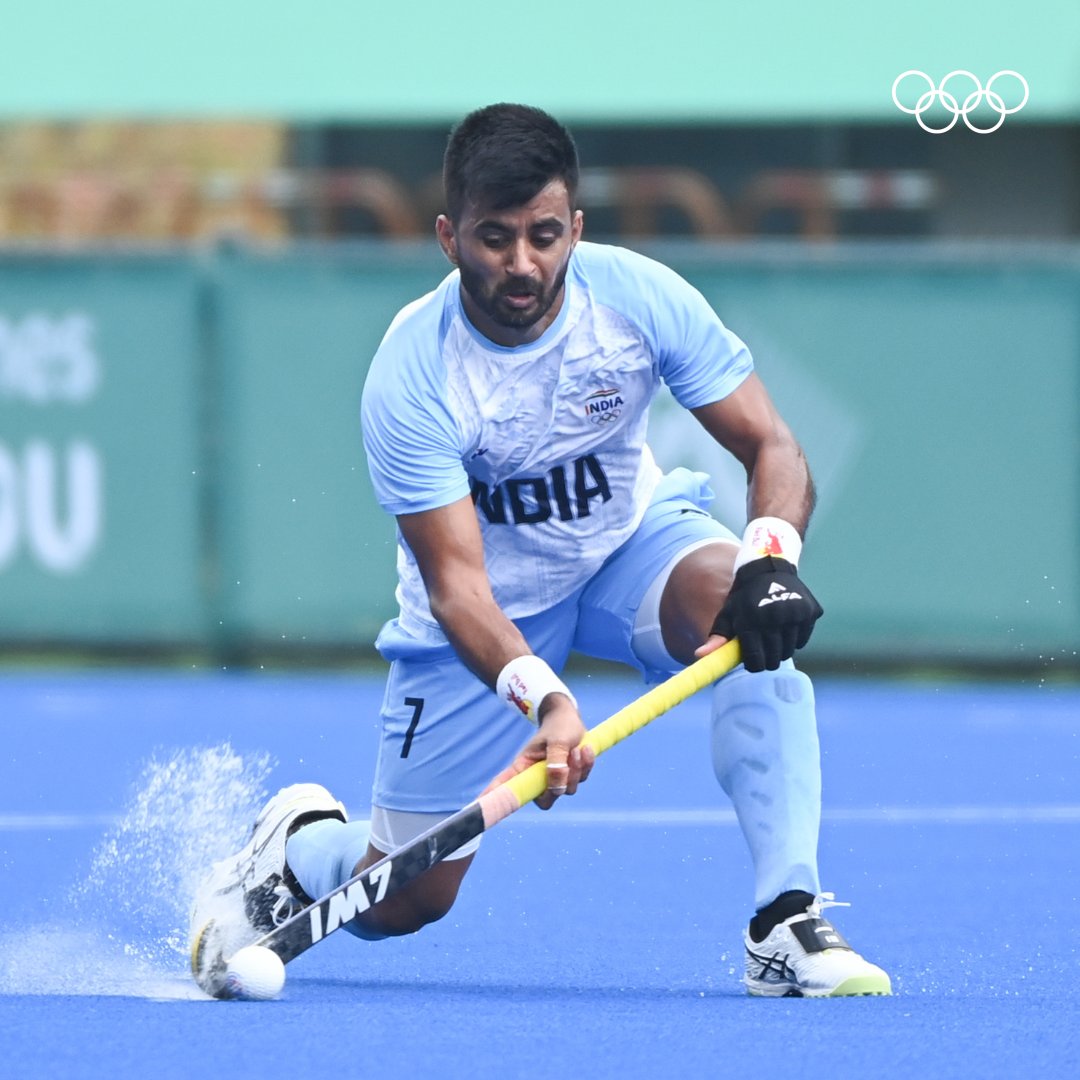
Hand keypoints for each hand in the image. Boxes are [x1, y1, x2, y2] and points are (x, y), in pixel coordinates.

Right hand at [482, 693, 594, 809]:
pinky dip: (586, 766)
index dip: (493, 798)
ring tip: (577, 749)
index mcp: (524, 766)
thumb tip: (557, 787)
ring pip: (567, 790)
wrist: (570, 717)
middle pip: (546, 800)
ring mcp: (554, 778)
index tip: (477, 807)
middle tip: (570, 760)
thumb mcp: (558, 742)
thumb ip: (556, 763)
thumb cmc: (558, 727)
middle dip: (562, 784)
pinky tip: (585, 749)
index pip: (506, 786)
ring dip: (577, 770)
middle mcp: (537, 776)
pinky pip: (581, 780)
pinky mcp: (570, 776)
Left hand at [705, 556, 822, 672]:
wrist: (768, 567)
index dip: (753, 665)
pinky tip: (786, 623)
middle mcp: (774, 618)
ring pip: (790, 651)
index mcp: (751, 621)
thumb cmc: (744, 596)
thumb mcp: (728, 614)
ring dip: (781, 648)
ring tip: (773, 633)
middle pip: (774, 660)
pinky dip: (795, 638)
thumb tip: (699, 656)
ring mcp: (795, 614)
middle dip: (768, 659)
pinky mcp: (811, 612)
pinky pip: (802, 640)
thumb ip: (717, 638)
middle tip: (763, 646)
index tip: (752, 660)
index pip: (755, 661)